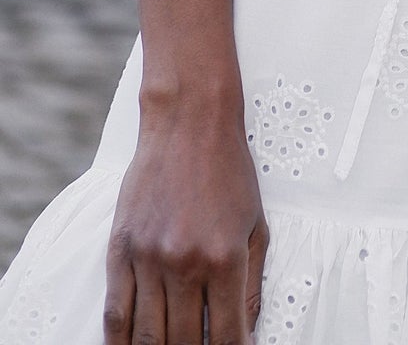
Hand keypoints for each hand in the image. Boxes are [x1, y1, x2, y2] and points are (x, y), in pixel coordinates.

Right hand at [102, 101, 268, 344]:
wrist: (189, 122)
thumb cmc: (230, 172)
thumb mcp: (256, 226)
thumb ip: (252, 285)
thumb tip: (248, 334)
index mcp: (224, 259)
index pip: (225, 336)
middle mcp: (184, 263)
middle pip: (182, 344)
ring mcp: (148, 258)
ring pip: (146, 337)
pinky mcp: (121, 249)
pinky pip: (115, 312)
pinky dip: (119, 342)